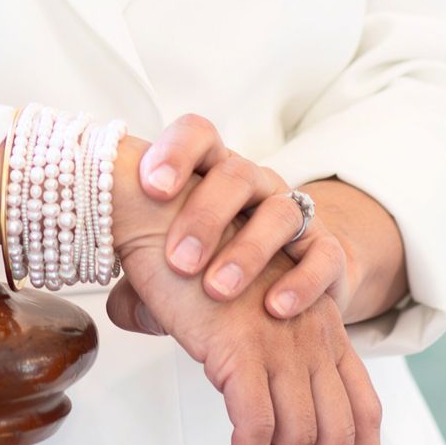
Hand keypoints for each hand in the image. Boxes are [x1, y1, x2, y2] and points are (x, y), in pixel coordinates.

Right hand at [108, 135, 379, 444]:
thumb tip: (220, 374)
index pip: (362, 405)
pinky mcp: (240, 348)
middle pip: (341, 433)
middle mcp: (310, 334)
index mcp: (317, 324)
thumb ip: (239, 343)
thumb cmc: (187, 249)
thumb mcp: (233, 303)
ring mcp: (278, 341)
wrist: (159, 204)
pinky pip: (255, 430)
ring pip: (302, 440)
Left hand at [136, 112, 356, 320]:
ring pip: (279, 211)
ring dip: (247, 251)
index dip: (174, 153)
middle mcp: (254, 183)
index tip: (150, 187)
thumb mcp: (174, 269)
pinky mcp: (326, 252)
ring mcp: (293, 213)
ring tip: (218, 289)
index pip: (197, 135)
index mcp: (212, 171)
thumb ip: (145, 284)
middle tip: (178, 261)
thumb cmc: (217, 262)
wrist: (291, 276)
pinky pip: (322, 255)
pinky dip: (300, 281)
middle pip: (234, 174)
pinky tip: (274, 306)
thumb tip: (118, 309)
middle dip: (204, 216)